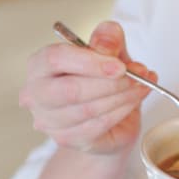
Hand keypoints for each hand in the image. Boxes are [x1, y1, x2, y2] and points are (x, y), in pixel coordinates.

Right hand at [20, 20, 154, 154]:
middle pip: (69, 90)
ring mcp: (49, 121)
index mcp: (39, 65)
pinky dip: (122, 111)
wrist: (107, 117)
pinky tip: (134, 100)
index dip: (90, 62)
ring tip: (142, 85)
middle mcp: (36, 94)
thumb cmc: (102, 78)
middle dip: (109, 83)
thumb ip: (108, 39)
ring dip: (122, 96)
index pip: (56, 59)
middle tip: (136, 76)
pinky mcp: (67, 139)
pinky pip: (98, 125)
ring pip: (88, 109)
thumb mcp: (110, 50)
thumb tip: (107, 45)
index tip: (120, 65)